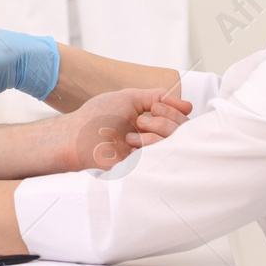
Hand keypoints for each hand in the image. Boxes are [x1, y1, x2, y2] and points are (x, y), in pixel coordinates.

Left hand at [52, 87, 190, 172]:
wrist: (78, 136)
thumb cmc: (98, 116)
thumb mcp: (130, 97)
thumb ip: (158, 96)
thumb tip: (188, 106)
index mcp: (151, 123)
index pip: (181, 119)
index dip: (173, 111)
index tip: (155, 107)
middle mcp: (154, 138)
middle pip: (183, 131)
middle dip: (164, 122)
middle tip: (141, 122)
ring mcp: (150, 154)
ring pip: (175, 143)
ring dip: (154, 134)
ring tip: (130, 136)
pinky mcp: (144, 168)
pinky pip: (163, 157)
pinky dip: (149, 147)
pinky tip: (131, 148)